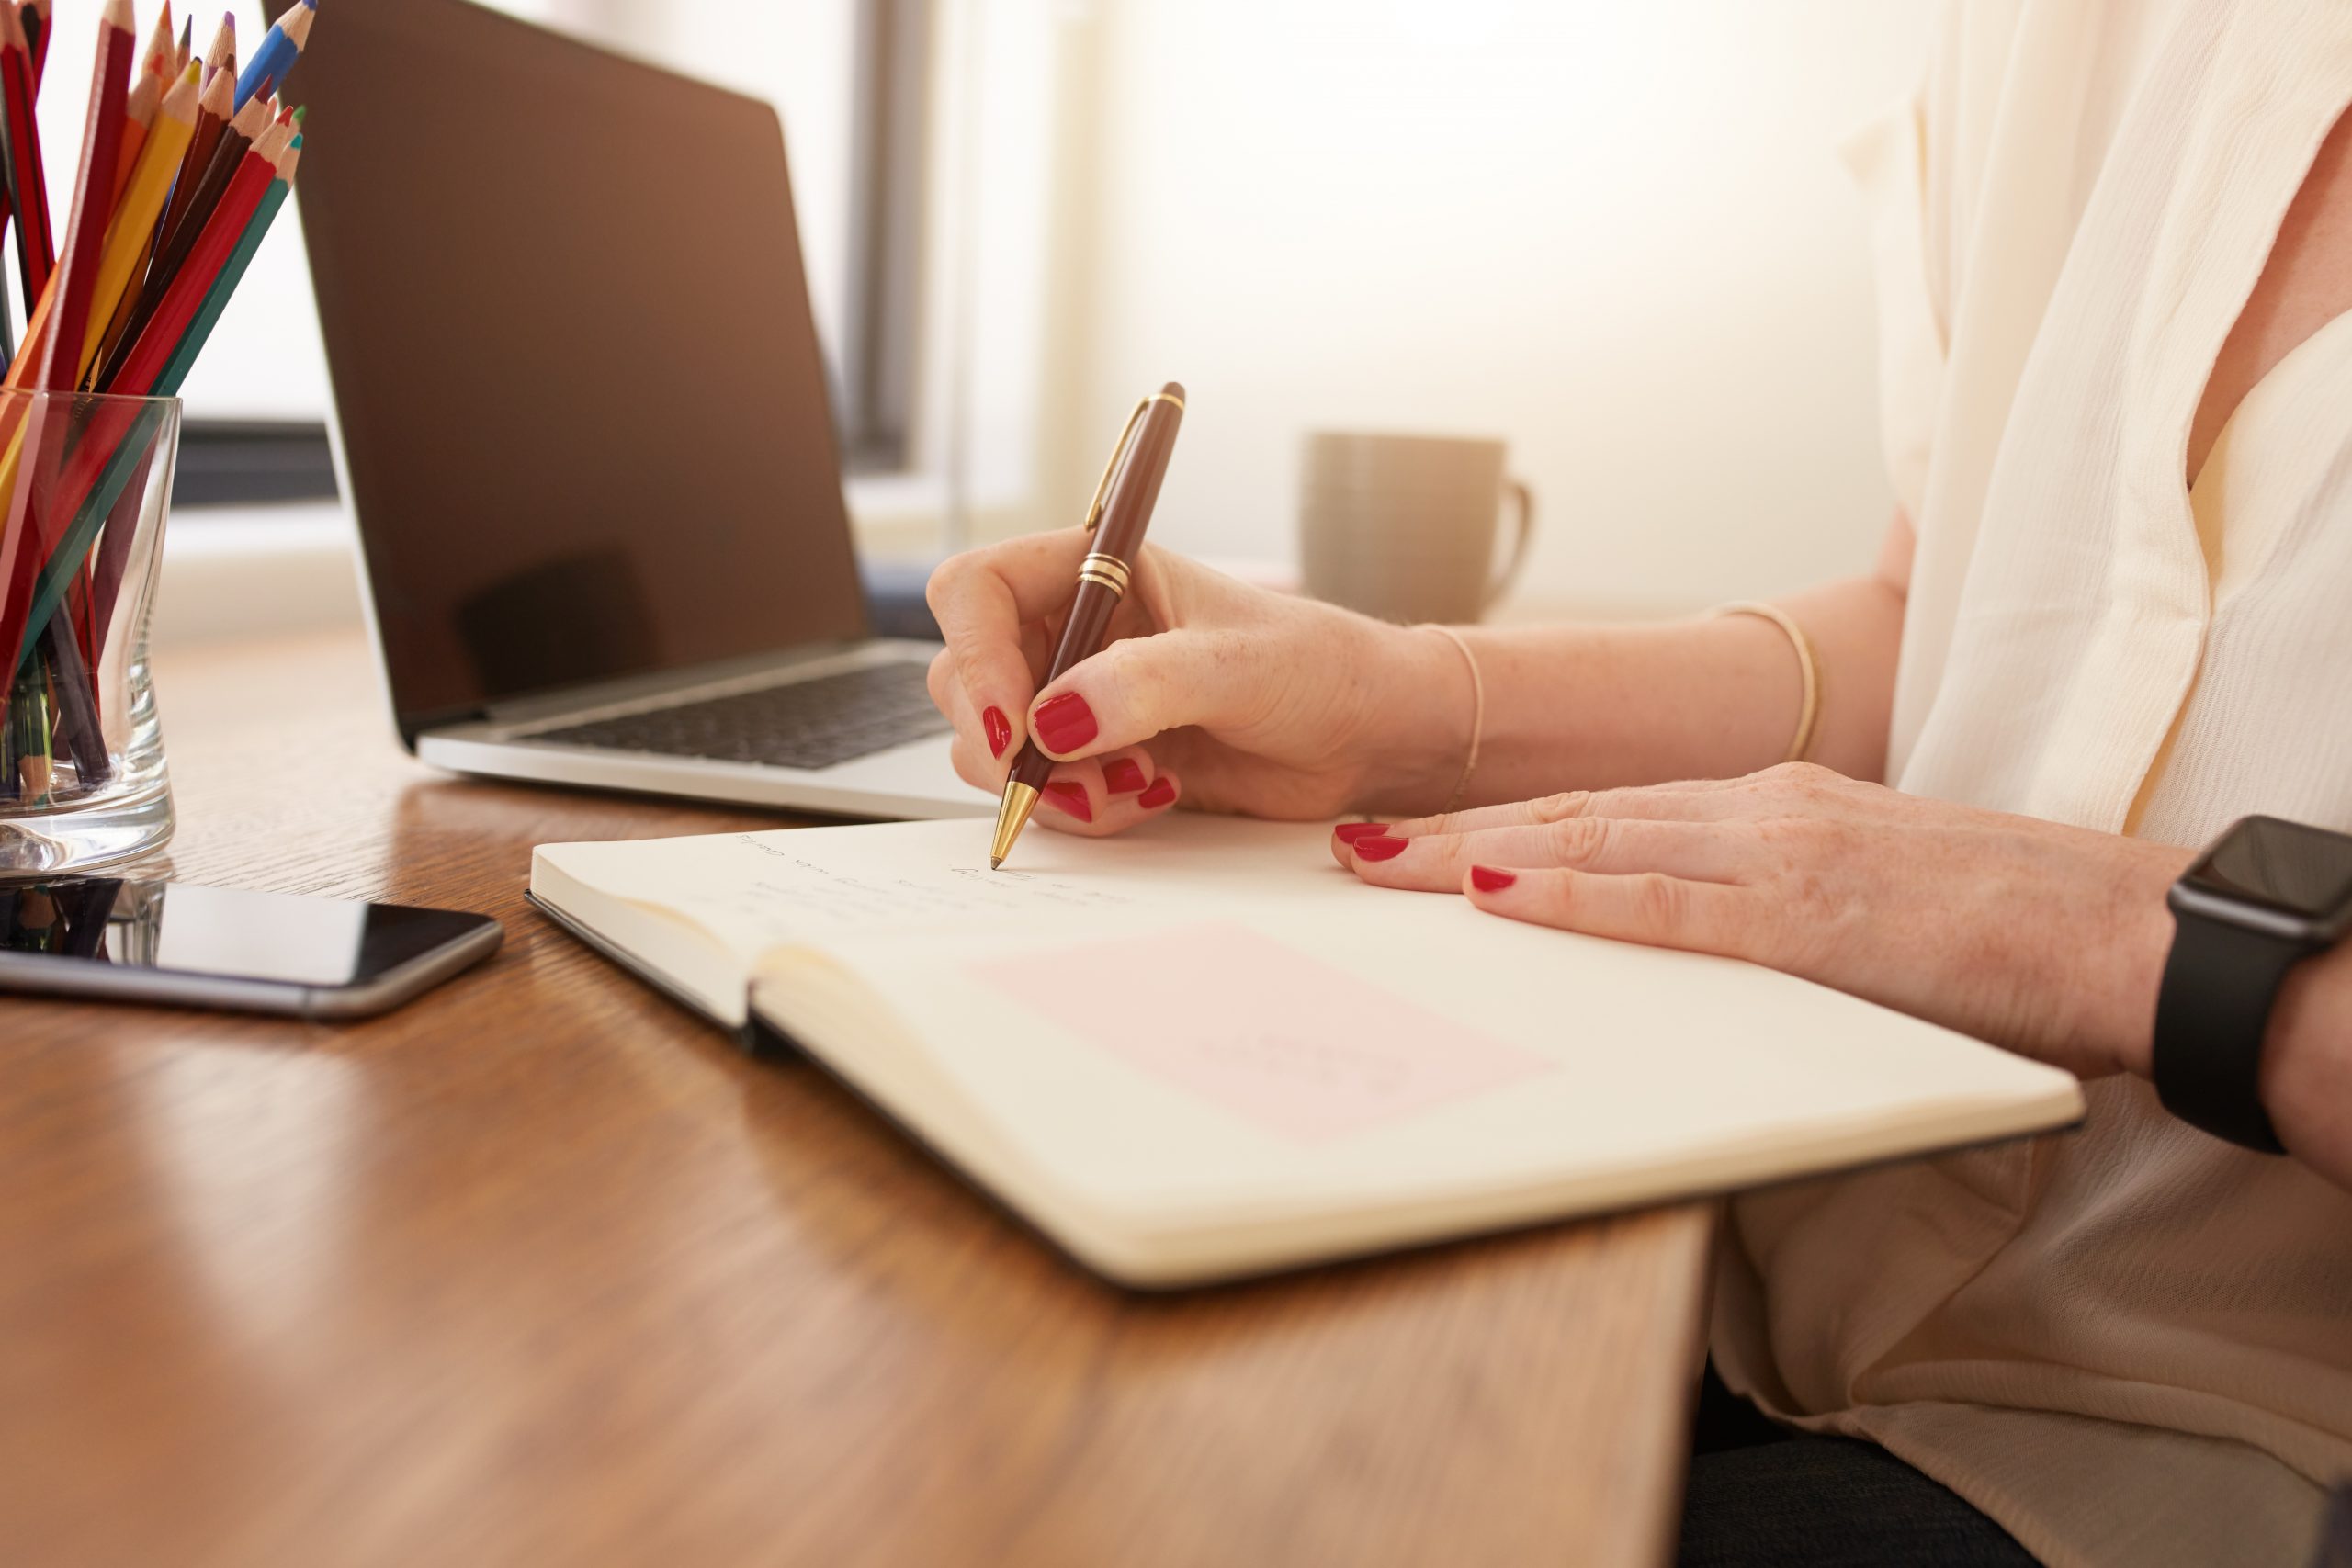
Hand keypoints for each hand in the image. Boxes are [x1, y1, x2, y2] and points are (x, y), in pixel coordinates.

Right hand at [925, 531, 1465, 833]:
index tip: (1012, 719)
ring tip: (1133, 784)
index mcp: (1096, 569)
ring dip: (1045, 782)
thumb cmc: (1324, 669)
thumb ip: (1145, 685)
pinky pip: (1041, 792)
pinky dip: (1079, 809)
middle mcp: (1074, 629)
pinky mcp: (1098, 760)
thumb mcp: (1238, 665)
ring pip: (992, 744)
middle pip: (965, 676)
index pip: (977, 589)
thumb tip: (1054, 719)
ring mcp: (1080, 698)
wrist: (1372, 739)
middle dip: (1005, 737)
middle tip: (1065, 774)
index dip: (975, 652)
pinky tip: (1149, 796)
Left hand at [1333, 764, 2193, 1079]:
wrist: (2124, 932)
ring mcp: (1779, 853)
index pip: (1605, 813)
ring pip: (1594, 844)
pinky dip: (1571, 897)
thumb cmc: (2001, 928)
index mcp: (1768, 808)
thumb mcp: (1863, 901)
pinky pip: (1664, 905)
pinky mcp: (1809, 916)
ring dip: (1472, 855)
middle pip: (1572, 817)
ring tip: (1377, 866)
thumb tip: (1697, 943)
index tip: (1415, 838)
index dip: (1501, 825)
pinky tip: (1493, 891)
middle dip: (1452, 833)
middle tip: (1350, 847)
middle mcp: (1757, 811)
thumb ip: (1771, 908)